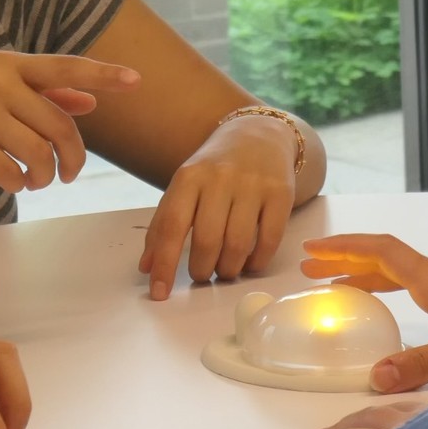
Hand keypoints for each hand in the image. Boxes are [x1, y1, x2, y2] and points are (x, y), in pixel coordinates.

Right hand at [0, 51, 139, 193]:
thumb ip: (43, 90)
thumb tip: (89, 103)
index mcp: (10, 63)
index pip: (67, 66)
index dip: (104, 75)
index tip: (138, 81)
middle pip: (60, 127)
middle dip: (73, 158)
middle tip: (69, 175)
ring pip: (37, 153)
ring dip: (44, 176)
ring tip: (37, 181)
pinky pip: (7, 171)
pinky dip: (17, 183)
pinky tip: (13, 182)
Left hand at [140, 114, 296, 300]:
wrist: (259, 135)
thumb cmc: (214, 169)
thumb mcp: (184, 186)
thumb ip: (164, 224)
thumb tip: (147, 268)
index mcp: (189, 177)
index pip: (172, 226)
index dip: (164, 263)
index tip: (159, 293)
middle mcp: (221, 178)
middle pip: (208, 240)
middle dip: (201, 270)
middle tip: (202, 276)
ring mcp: (253, 185)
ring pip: (238, 244)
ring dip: (228, 270)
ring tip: (224, 271)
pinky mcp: (281, 193)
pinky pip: (269, 240)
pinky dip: (257, 262)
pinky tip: (249, 263)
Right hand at [299, 234, 427, 392]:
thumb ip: (420, 365)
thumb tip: (374, 378)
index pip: (380, 252)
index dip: (343, 249)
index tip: (311, 252)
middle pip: (384, 259)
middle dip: (345, 261)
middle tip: (311, 270)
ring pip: (400, 273)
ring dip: (366, 275)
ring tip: (338, 287)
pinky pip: (416, 287)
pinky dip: (391, 290)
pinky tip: (390, 308)